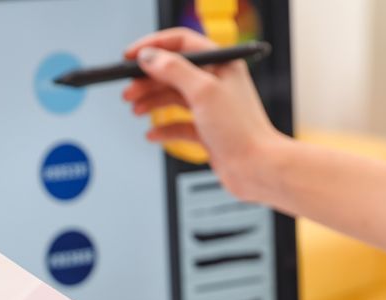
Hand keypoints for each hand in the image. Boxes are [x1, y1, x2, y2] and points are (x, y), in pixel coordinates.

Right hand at [122, 28, 284, 200]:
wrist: (257, 169)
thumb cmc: (241, 130)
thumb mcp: (203, 91)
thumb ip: (173, 70)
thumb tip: (149, 57)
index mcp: (220, 63)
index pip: (180, 44)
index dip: (153, 47)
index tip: (129, 57)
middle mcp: (216, 82)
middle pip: (172, 72)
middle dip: (147, 81)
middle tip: (127, 91)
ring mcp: (211, 107)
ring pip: (173, 98)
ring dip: (151, 103)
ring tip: (135, 110)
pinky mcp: (207, 130)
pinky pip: (179, 125)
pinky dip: (164, 128)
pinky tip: (152, 134)